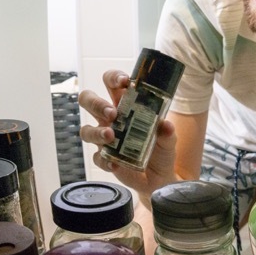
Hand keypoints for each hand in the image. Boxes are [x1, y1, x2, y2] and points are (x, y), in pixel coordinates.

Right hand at [79, 69, 179, 197]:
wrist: (161, 177)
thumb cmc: (161, 148)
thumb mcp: (169, 139)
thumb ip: (167, 132)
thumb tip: (166, 125)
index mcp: (125, 104)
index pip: (111, 83)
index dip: (113, 78)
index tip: (124, 81)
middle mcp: (111, 119)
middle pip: (89, 101)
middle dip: (96, 103)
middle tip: (112, 112)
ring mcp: (105, 139)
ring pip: (86, 130)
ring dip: (96, 132)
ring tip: (110, 136)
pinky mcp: (105, 159)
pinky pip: (97, 158)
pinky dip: (104, 160)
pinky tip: (114, 163)